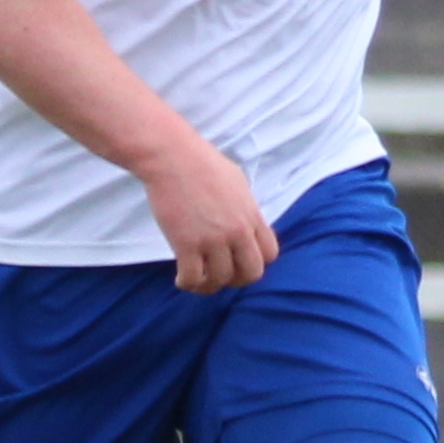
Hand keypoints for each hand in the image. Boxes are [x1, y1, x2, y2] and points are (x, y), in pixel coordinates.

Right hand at [139, 133, 277, 292]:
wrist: (173, 157)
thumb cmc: (202, 163)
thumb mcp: (238, 183)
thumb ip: (245, 208)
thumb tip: (247, 223)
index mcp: (251, 215)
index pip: (270, 254)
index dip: (256, 262)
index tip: (241, 262)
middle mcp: (237, 231)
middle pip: (251, 273)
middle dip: (237, 280)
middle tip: (221, 276)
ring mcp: (213, 239)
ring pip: (220, 280)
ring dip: (209, 285)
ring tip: (198, 280)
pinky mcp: (186, 244)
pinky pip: (192, 278)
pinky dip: (187, 284)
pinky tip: (181, 280)